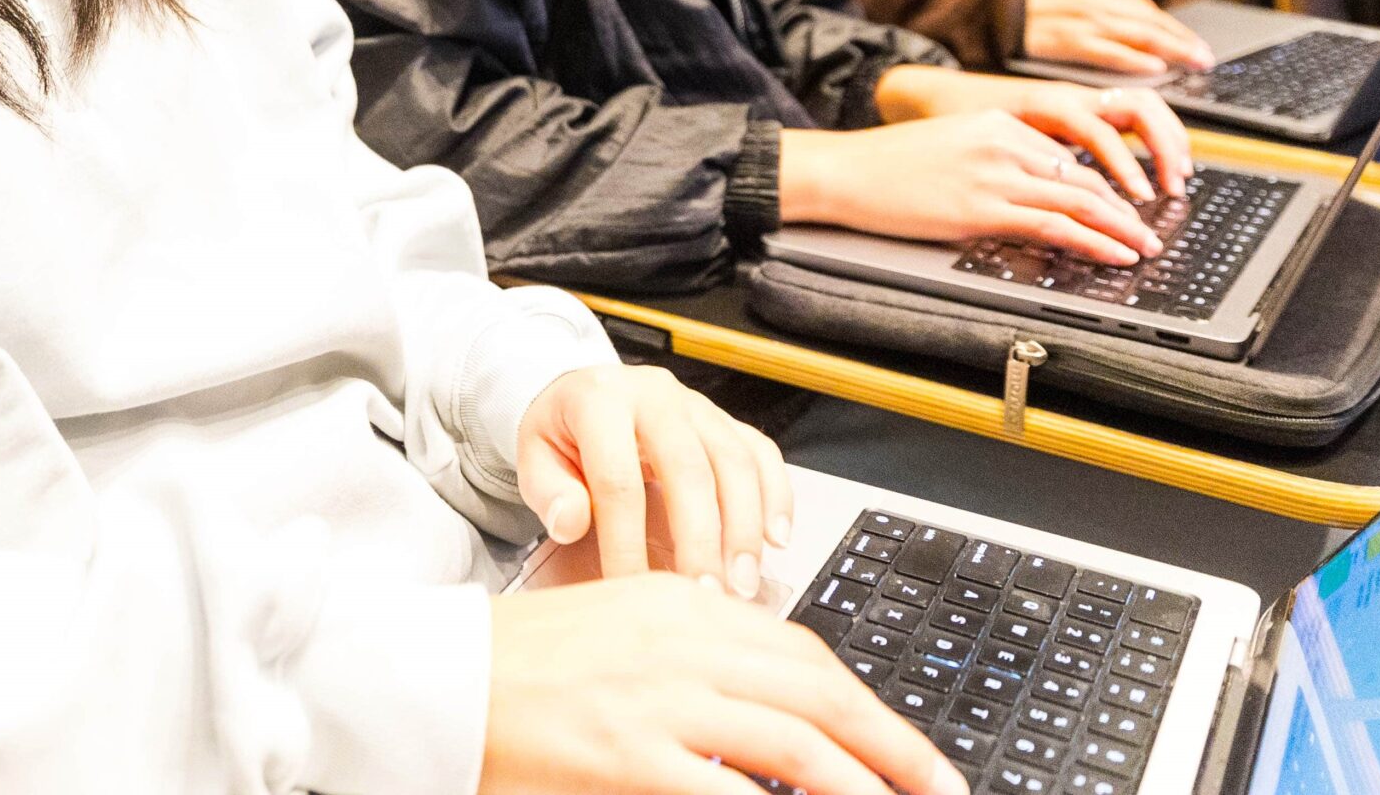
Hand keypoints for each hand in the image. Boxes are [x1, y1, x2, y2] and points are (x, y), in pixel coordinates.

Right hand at [484, 575, 969, 794]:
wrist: (439, 680)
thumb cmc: (523, 662)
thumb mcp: (624, 628)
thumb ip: (698, 652)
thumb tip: (776, 701)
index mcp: (684, 603)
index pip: (803, 651)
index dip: (866, 703)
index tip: (905, 747)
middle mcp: (682, 641)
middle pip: (818, 693)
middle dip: (893, 745)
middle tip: (940, 786)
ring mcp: (658, 700)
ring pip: (792, 743)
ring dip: (858, 784)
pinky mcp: (629, 756)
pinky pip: (726, 791)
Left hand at [517, 365, 792, 596]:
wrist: (586, 394)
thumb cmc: (564, 433)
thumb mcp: (535, 456)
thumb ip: (548, 491)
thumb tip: (571, 521)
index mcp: (600, 400)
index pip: (617, 479)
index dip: (625, 539)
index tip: (631, 587)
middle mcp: (655, 395)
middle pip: (688, 469)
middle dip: (700, 539)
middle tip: (704, 594)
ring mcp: (697, 406)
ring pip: (734, 461)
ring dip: (744, 528)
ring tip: (741, 583)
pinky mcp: (725, 420)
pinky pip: (761, 452)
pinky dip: (776, 496)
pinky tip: (775, 539)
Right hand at [779, 108, 1164, 266]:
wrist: (843, 170)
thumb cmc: (886, 164)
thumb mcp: (951, 146)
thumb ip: (994, 159)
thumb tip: (1030, 193)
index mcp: (999, 123)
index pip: (1070, 158)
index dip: (1106, 187)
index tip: (1124, 208)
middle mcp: (1005, 142)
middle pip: (1086, 178)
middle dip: (1125, 210)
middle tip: (1149, 233)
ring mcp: (994, 174)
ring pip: (1081, 201)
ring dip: (1121, 229)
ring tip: (1143, 248)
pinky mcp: (980, 208)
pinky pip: (1054, 225)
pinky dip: (1093, 240)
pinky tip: (1113, 252)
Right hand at [1022, 0, 1217, 77]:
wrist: (992, 10)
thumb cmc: (1030, 11)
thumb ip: (1104, 13)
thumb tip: (1138, 36)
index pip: (1147, 9)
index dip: (1175, 30)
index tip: (1194, 46)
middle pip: (1150, 20)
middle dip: (1182, 40)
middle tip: (1206, 57)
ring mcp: (1083, 20)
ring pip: (1139, 34)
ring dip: (1172, 50)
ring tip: (1194, 61)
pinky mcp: (1068, 41)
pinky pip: (1109, 51)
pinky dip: (1134, 59)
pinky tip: (1155, 67)